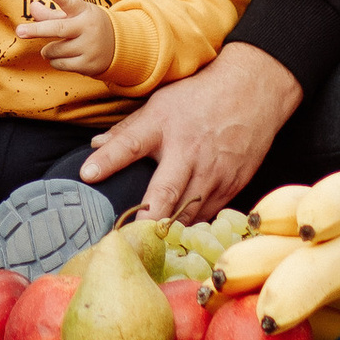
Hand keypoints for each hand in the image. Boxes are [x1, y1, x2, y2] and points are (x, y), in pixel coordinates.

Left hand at [13, 0, 114, 77]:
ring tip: (57, 46)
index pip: (68, 0)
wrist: (119, 46)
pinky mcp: (88, 64)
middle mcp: (87, 28)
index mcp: (83, 11)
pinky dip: (54, 61)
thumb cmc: (88, 25)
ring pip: (54, 50)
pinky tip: (64, 56)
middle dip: (37, 30)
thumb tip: (32, 7)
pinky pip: (59, 64)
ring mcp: (89, 47)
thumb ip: (51, 12)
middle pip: (58, 29)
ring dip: (48, 50)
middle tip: (19, 31)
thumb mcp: (74, 15)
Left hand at [77, 41, 302, 221]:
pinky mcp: (232, 186)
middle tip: (128, 239)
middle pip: (165, 192)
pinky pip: (207, 215)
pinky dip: (191, 226)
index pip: (130, 143)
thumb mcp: (161, 103)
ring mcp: (213, 172)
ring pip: (187, 214)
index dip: (108, 159)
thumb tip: (94, 146)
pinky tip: (177, 234)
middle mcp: (187, 152)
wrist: (253, 92)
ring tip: (147, 247)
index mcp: (164, 125)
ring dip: (168, 231)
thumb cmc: (200, 96)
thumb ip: (128, 128)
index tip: (87, 175)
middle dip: (147, 219)